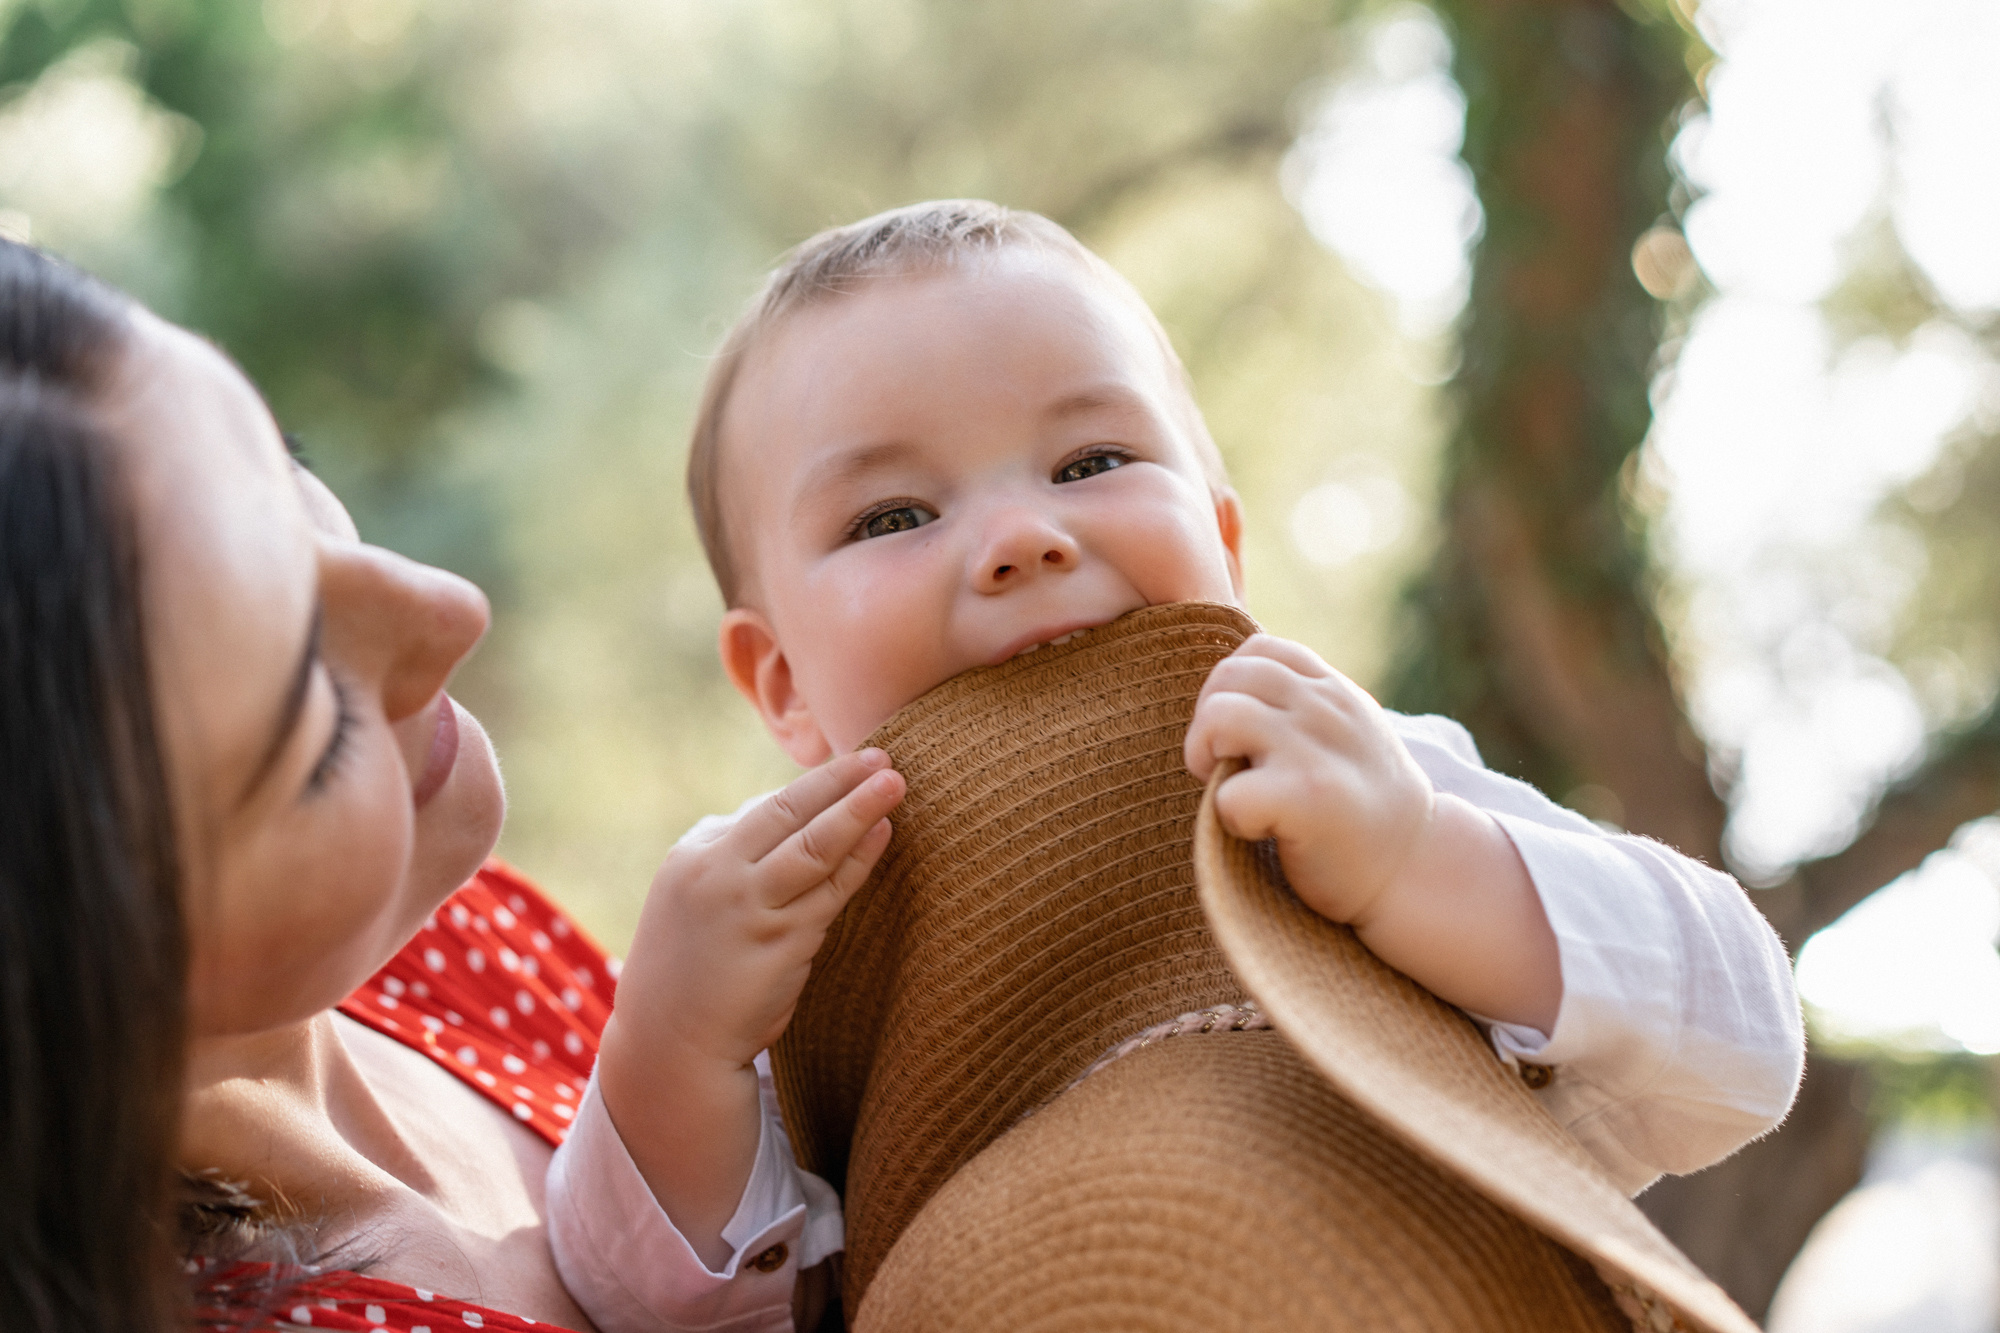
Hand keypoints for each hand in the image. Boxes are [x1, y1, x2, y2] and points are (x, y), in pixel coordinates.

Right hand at [618, 747, 905, 1073]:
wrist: (670, 1043)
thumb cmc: (691, 964)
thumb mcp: (693, 894)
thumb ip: (735, 851)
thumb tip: (790, 808)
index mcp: (695, 855)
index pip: (766, 808)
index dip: (817, 783)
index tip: (854, 763)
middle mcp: (718, 874)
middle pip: (791, 813)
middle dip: (840, 780)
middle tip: (884, 755)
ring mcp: (750, 910)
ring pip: (815, 847)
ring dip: (858, 810)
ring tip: (895, 783)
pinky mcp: (779, 946)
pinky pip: (830, 893)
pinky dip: (859, 861)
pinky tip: (882, 836)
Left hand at [1183, 634, 1432, 927]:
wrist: (1414, 869)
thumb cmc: (1360, 810)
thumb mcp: (1343, 735)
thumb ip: (1301, 706)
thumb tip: (1224, 692)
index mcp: (1333, 689)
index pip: (1259, 650)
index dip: (1230, 688)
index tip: (1238, 735)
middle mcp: (1326, 708)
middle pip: (1229, 675)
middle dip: (1205, 721)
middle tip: (1220, 768)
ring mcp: (1316, 749)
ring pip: (1220, 716)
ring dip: (1204, 756)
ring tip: (1234, 791)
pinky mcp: (1307, 797)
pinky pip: (1230, 792)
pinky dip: (1229, 816)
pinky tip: (1258, 830)